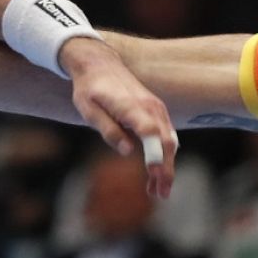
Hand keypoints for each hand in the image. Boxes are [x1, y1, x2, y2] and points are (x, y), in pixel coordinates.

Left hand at [61, 37, 178, 197]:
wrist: (100, 64)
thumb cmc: (90, 89)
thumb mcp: (88, 110)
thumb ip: (108, 129)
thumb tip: (127, 151)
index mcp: (130, 106)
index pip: (148, 132)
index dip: (154, 153)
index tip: (155, 173)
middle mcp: (149, 107)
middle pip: (165, 141)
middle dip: (165, 169)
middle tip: (160, 194)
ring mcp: (156, 108)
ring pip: (169, 141)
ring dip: (167, 166)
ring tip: (158, 191)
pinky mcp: (157, 111)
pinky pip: (166, 135)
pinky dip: (165, 155)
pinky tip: (157, 171)